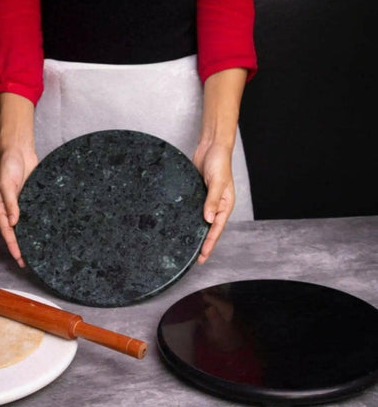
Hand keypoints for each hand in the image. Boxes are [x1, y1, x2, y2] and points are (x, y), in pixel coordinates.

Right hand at [0, 149, 37, 266]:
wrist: (20, 150)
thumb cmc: (8, 165)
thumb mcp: (6, 184)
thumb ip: (10, 203)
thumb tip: (14, 221)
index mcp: (0, 207)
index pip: (7, 231)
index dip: (13, 245)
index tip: (19, 258)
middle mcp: (10, 209)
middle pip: (16, 232)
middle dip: (21, 247)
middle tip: (28, 262)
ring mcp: (22, 205)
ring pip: (26, 225)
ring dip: (30, 237)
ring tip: (38, 252)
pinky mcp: (32, 199)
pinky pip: (35, 215)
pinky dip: (38, 224)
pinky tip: (45, 233)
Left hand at [192, 141, 234, 263]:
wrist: (211, 146)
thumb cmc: (219, 162)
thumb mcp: (217, 182)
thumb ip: (212, 201)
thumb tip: (208, 220)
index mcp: (225, 205)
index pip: (217, 230)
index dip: (209, 244)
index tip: (202, 257)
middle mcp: (216, 206)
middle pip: (209, 229)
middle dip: (203, 244)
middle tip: (195, 260)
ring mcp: (206, 201)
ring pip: (201, 222)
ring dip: (196, 234)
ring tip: (188, 248)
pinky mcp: (197, 195)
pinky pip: (194, 211)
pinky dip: (189, 220)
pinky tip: (182, 227)